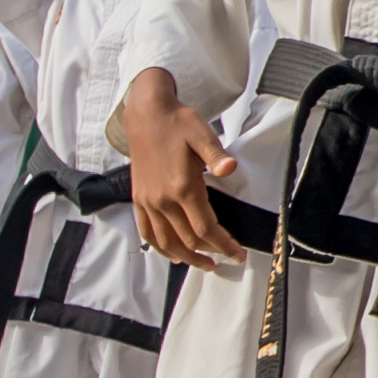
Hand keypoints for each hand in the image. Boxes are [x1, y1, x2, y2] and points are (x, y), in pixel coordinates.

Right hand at [122, 75, 244, 269]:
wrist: (146, 114)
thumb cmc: (177, 123)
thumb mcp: (202, 134)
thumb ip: (216, 155)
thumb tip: (230, 169)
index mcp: (182, 187)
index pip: (205, 228)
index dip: (223, 245)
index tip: (237, 254)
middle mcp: (163, 200)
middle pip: (188, 239)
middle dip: (211, 253)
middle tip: (228, 259)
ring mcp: (148, 201)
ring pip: (167, 242)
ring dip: (186, 257)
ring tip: (204, 263)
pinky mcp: (139, 199)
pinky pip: (147, 232)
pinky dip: (161, 248)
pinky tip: (172, 254)